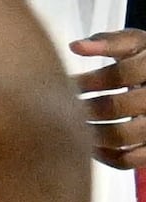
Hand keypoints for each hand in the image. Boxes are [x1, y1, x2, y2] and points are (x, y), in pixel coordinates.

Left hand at [77, 31, 145, 171]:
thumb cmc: (144, 63)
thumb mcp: (136, 44)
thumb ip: (110, 42)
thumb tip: (76, 46)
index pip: (121, 74)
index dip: (89, 79)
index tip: (67, 82)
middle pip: (117, 106)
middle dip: (83, 106)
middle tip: (63, 108)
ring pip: (122, 135)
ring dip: (89, 131)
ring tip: (72, 124)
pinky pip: (129, 160)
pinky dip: (105, 156)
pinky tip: (89, 145)